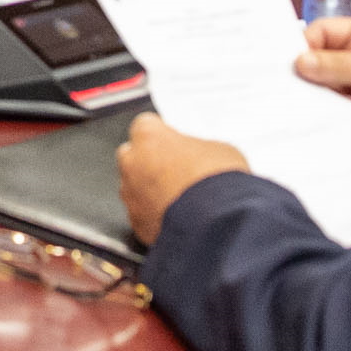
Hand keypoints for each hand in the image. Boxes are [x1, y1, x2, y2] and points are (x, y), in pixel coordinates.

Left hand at [117, 113, 250, 243]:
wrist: (219, 224)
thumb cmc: (220, 182)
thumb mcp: (219, 150)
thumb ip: (197, 149)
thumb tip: (197, 157)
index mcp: (149, 137)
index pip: (145, 126)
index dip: (162, 135)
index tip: (174, 143)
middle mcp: (132, 164)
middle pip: (132, 155)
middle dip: (149, 161)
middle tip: (176, 170)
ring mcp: (131, 196)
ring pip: (134, 187)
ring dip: (150, 190)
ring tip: (180, 198)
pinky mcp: (137, 224)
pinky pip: (142, 214)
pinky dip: (155, 215)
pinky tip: (178, 217)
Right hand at [294, 16, 350, 148]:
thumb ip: (336, 66)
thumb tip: (302, 62)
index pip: (316, 35)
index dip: (303, 50)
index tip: (296, 67)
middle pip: (316, 67)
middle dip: (321, 82)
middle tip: (329, 90)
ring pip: (326, 92)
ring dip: (340, 102)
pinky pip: (339, 112)